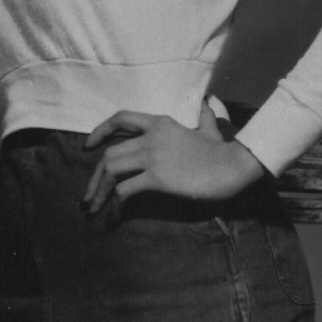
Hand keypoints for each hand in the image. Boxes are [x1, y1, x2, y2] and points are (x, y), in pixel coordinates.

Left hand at [82, 102, 266, 213]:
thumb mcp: (210, 129)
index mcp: (160, 123)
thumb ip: (205, 117)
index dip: (100, 131)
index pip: (121, 118)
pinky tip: (115, 217)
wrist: (234, 166)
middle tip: (89, 196)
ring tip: (94, 209)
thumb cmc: (223, 153)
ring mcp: (153, 155)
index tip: (88, 147)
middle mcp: (151, 136)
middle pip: (110, 153)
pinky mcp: (157, 176)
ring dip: (99, 191)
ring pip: (111, 170)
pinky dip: (115, 205)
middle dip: (95, 177)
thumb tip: (208, 103)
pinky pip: (125, 191)